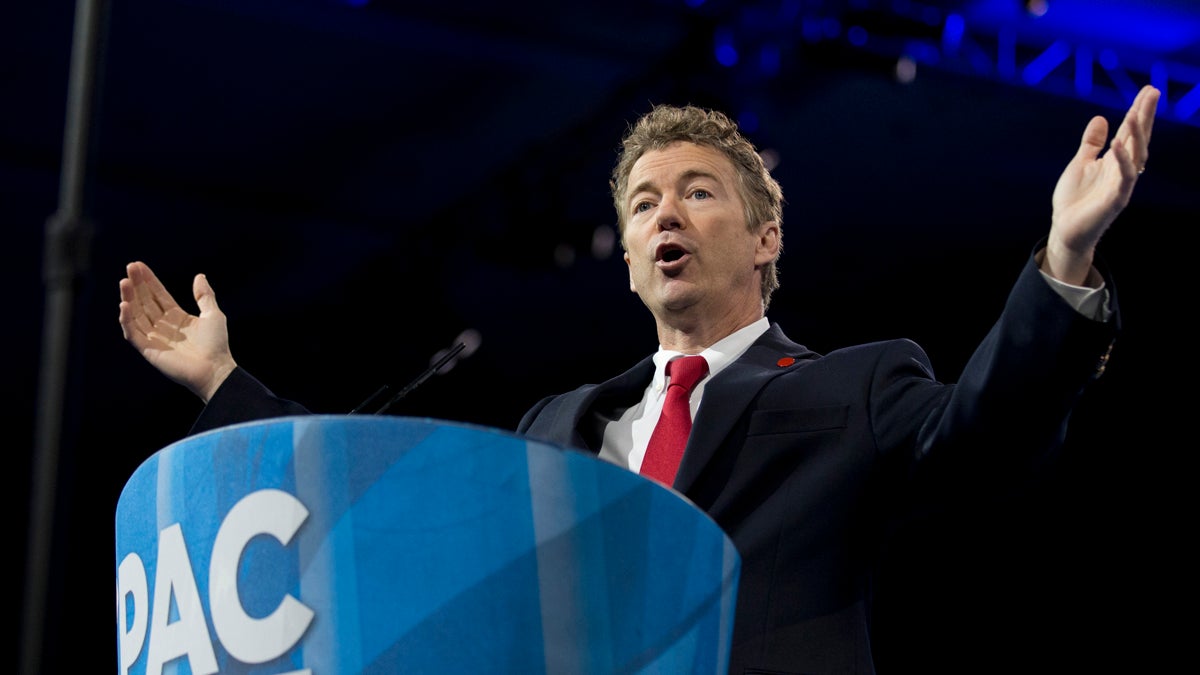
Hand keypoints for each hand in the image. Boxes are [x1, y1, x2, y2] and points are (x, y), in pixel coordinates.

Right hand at [118, 261, 236, 402]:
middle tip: (130, 268)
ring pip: (136, 315)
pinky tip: (124, 305)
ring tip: (124, 282)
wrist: (215, 369)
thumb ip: (205, 296)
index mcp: (176, 317)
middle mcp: (163, 326)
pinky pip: (134, 333)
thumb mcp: (213, 315)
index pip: (158, 295)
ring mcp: (154, 338)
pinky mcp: (149, 350)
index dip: (148, 281)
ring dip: (129, 298)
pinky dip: (127, 320)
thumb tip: (199, 276)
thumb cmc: (216, 345)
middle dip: (136, 285)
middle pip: (145, 302)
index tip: (138, 265)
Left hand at [1044, 84, 1158, 284]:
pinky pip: (1124, 177)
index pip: (1130, 132)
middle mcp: (1123, 170)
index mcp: (1115, 160)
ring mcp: (1122, 184)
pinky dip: (1122, 160)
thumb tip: (1101, 118)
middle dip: (1145, 116)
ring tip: (1135, 113)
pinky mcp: (1116, 199)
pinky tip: (1118, 143)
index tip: (1147, 90)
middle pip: (1138, 138)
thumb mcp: (1080, 164)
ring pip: (1136, 155)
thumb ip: (1091, 143)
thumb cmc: (1074, 200)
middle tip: (1153, 92)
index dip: (1138, 111)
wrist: (1065, 230)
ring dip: (1136, 134)